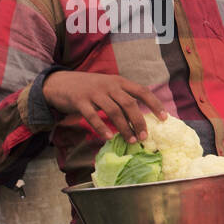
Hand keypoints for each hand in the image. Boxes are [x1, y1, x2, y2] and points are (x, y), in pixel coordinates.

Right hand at [42, 71, 167, 142]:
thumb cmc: (88, 89)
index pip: (142, 91)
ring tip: (131, 140)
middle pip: (129, 104)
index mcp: (119, 82)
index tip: (164, 118)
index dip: (155, 104)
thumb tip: (139, 119)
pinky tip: (109, 137)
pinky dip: (102, 128)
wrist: (58, 82)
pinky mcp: (79, 100)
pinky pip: (93, 116)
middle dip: (139, 121)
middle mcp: (109, 85)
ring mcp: (94, 92)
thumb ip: (122, 98)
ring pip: (114, 111)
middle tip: (144, 137)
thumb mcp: (108, 88)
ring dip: (124, 128)